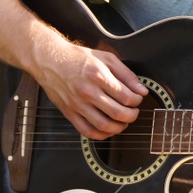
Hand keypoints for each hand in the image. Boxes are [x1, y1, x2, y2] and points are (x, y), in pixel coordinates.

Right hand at [30, 33, 145, 139]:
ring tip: (123, 121)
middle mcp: (87, 92)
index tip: (137, 99)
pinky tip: (108, 129)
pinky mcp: (68, 112)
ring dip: (119, 127)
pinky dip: (101, 134)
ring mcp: (77, 104)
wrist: (50, 60)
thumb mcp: (107, 58)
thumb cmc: (78, 58)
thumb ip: (127, 75)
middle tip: (134, 112)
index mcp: (99, 76)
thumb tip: (142, 91)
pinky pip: (87, 131)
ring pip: (103, 125)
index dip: (137, 101)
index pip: (126, 97)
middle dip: (132, 116)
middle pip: (117, 113)